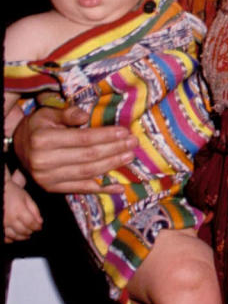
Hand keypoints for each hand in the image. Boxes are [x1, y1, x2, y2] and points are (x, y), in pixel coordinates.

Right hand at [4, 172, 42, 241]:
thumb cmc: (13, 193)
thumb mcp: (27, 198)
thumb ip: (34, 210)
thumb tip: (40, 222)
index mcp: (19, 210)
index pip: (31, 223)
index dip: (37, 227)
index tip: (39, 227)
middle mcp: (10, 219)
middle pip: (23, 231)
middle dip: (30, 231)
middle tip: (33, 230)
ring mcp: (2, 224)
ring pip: (14, 236)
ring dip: (22, 237)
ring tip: (26, 234)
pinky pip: (5, 237)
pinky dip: (11, 239)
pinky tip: (15, 236)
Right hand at [13, 104, 136, 193]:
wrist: (18, 148)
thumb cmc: (37, 128)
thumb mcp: (48, 114)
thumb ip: (67, 114)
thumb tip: (85, 116)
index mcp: (43, 140)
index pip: (82, 139)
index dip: (105, 136)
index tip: (124, 132)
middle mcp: (43, 162)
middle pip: (87, 157)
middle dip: (114, 150)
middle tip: (133, 144)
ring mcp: (47, 179)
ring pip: (87, 173)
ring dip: (111, 166)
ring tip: (129, 157)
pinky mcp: (52, 189)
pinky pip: (81, 189)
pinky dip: (102, 189)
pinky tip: (119, 187)